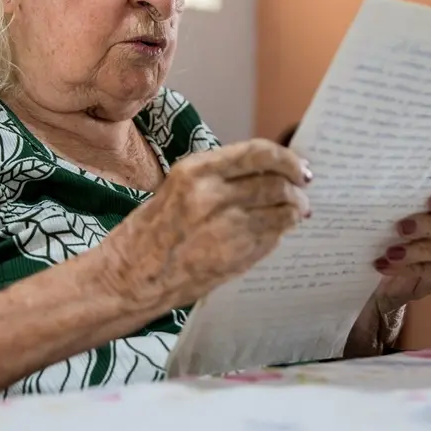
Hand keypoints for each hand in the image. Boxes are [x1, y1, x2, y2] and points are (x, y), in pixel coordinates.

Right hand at [96, 139, 311, 311]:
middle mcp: (213, 195)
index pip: (258, 153)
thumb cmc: (148, 233)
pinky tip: (278, 232)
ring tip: (297, 213)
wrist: (127, 278)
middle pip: (276, 183)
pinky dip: (281, 232)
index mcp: (196, 171)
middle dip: (296, 188)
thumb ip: (218, 180)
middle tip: (303, 192)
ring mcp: (227, 228)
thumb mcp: (177, 189)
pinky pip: (272, 238)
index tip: (299, 167)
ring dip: (295, 211)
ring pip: (281, 211)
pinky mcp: (235, 257)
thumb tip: (265, 175)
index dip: (286, 158)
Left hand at [344, 179, 430, 356]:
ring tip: (391, 252)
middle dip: (428, 225)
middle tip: (399, 229)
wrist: (375, 271)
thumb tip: (361, 183)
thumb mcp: (383, 212)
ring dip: (420, 249)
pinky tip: (389, 267)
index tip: (430, 200)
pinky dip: (417, 268)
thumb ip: (389, 200)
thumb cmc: (380, 232)